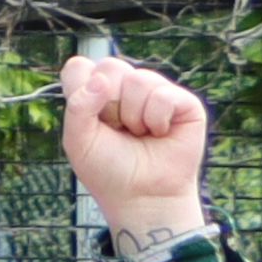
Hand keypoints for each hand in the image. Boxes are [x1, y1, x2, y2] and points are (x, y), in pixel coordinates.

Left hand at [60, 49, 214, 245]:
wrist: (141, 196)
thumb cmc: (107, 169)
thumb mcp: (78, 140)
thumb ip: (78, 106)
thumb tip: (101, 79)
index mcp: (96, 93)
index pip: (79, 67)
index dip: (80, 89)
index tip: (89, 118)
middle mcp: (126, 88)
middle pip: (110, 66)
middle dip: (108, 104)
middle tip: (117, 129)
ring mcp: (155, 92)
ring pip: (138, 79)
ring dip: (133, 116)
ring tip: (139, 134)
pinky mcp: (184, 103)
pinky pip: (164, 95)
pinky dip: (157, 120)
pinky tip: (160, 133)